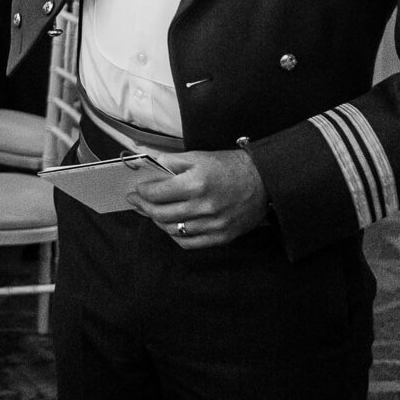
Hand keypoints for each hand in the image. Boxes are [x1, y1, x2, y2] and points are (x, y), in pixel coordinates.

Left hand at [126, 149, 268, 248]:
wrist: (263, 181)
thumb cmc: (229, 166)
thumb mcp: (200, 156)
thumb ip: (172, 161)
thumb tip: (148, 162)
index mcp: (196, 183)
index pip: (158, 193)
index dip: (143, 192)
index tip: (136, 189)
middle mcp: (203, 206)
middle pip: (162, 213)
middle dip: (144, 207)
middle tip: (136, 202)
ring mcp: (212, 224)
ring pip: (173, 229)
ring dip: (158, 221)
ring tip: (152, 212)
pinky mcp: (220, 237)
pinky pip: (189, 242)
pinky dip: (175, 235)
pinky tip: (170, 226)